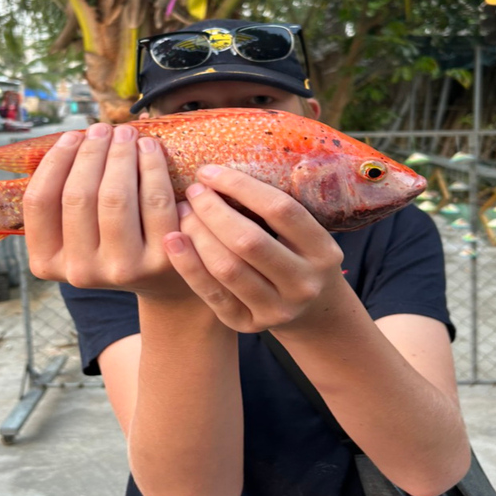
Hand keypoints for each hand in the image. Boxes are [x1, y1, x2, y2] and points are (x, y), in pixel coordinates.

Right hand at [23, 123, 189, 299]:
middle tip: (103, 128)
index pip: (40, 201)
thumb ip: (65, 197)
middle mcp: (81, 272)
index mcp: (47, 262)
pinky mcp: (161, 260)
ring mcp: (122, 269)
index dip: (56, 160)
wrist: (162, 281)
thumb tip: (72, 139)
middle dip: (91, 152)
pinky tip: (150, 149)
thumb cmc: (114, 243)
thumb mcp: (78, 232)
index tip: (72, 135)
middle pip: (79, 195)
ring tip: (126, 133)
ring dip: (120, 155)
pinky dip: (152, 167)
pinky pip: (155, 201)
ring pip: (115, 196)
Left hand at [163, 165, 345, 332]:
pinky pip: (212, 293)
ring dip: (198, 234)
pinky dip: (188, 264)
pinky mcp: (248, 324)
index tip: (209, 171)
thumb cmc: (298, 259)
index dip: (240, 186)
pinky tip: (172, 240)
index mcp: (322, 251)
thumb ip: (276, 211)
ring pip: (227, 268)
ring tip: (183, 212)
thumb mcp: (305, 236)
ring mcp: (277, 309)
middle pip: (249, 241)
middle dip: (213, 210)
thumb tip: (223, 170)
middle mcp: (303, 283)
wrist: (310, 313)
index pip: (280, 210)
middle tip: (193, 191)